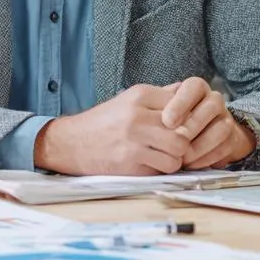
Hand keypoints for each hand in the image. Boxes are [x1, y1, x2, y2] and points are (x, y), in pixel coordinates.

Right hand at [33, 84, 190, 175]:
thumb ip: (159, 96)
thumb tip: (188, 90)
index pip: (182, 104)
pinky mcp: (129, 161)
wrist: (71, 143)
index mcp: (140, 95)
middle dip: (184, 140)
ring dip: (175, 157)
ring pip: (178, 151)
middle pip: (184, 129)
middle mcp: (138, 115)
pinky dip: (162, 169)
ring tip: (164, 155)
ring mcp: (134, 139)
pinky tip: (152, 164)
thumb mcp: (129, 100)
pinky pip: (163, 167)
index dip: (186, 118)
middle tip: (177, 145)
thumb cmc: (105, 122)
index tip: (181, 126)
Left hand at [160, 77, 255, 170]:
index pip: (194, 87)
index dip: (182, 102)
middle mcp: (214, 100)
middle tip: (176, 139)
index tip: (166, 120)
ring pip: (221, 128)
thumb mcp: (161, 111)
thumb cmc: (170, 122)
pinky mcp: (232, 139)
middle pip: (212, 105)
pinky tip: (191, 164)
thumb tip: (143, 117)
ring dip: (201, 144)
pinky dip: (207, 158)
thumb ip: (156, 110)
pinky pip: (224, 147)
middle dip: (193, 124)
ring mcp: (226, 119)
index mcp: (197, 88)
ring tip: (182, 156)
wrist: (194, 138)